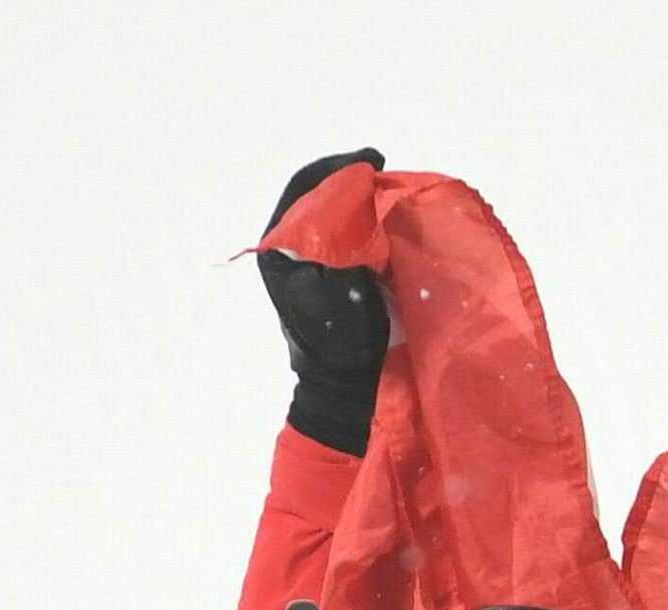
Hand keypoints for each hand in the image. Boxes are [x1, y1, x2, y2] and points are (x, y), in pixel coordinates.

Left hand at [258, 148, 389, 454]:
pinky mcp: (324, 273)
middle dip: (350, 178)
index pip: (304, 187)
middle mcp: (287, 249)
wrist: (342, 387)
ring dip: (358, 197)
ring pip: (329, 209)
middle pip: (316, 193)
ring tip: (386, 189)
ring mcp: (305, 260)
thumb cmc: (340, 347)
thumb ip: (341, 251)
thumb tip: (359, 214)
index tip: (371, 163)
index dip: (338, 168)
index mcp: (280, 249)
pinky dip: (363, 219)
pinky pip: (341, 231)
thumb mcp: (338, 296)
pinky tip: (385, 219)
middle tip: (381, 170)